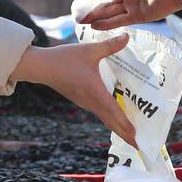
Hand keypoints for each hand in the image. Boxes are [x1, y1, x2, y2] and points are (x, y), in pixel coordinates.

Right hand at [12, 36, 137, 146]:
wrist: (42, 67)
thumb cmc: (64, 59)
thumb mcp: (89, 50)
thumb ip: (110, 45)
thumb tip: (128, 36)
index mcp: (95, 92)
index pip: (115, 113)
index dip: (126, 126)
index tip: (137, 137)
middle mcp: (91, 101)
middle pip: (111, 122)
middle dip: (125, 133)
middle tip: (139, 145)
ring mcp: (85, 102)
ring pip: (105, 118)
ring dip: (118, 126)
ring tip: (131, 132)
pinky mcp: (80, 100)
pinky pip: (99, 112)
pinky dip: (109, 117)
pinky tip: (114, 114)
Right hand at [82, 0, 180, 29]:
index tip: (80, 0)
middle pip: (105, 1)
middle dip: (91, 8)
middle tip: (76, 15)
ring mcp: (132, 5)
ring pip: (110, 12)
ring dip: (96, 17)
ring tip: (81, 22)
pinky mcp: (138, 16)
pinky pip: (120, 20)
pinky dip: (108, 24)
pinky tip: (95, 26)